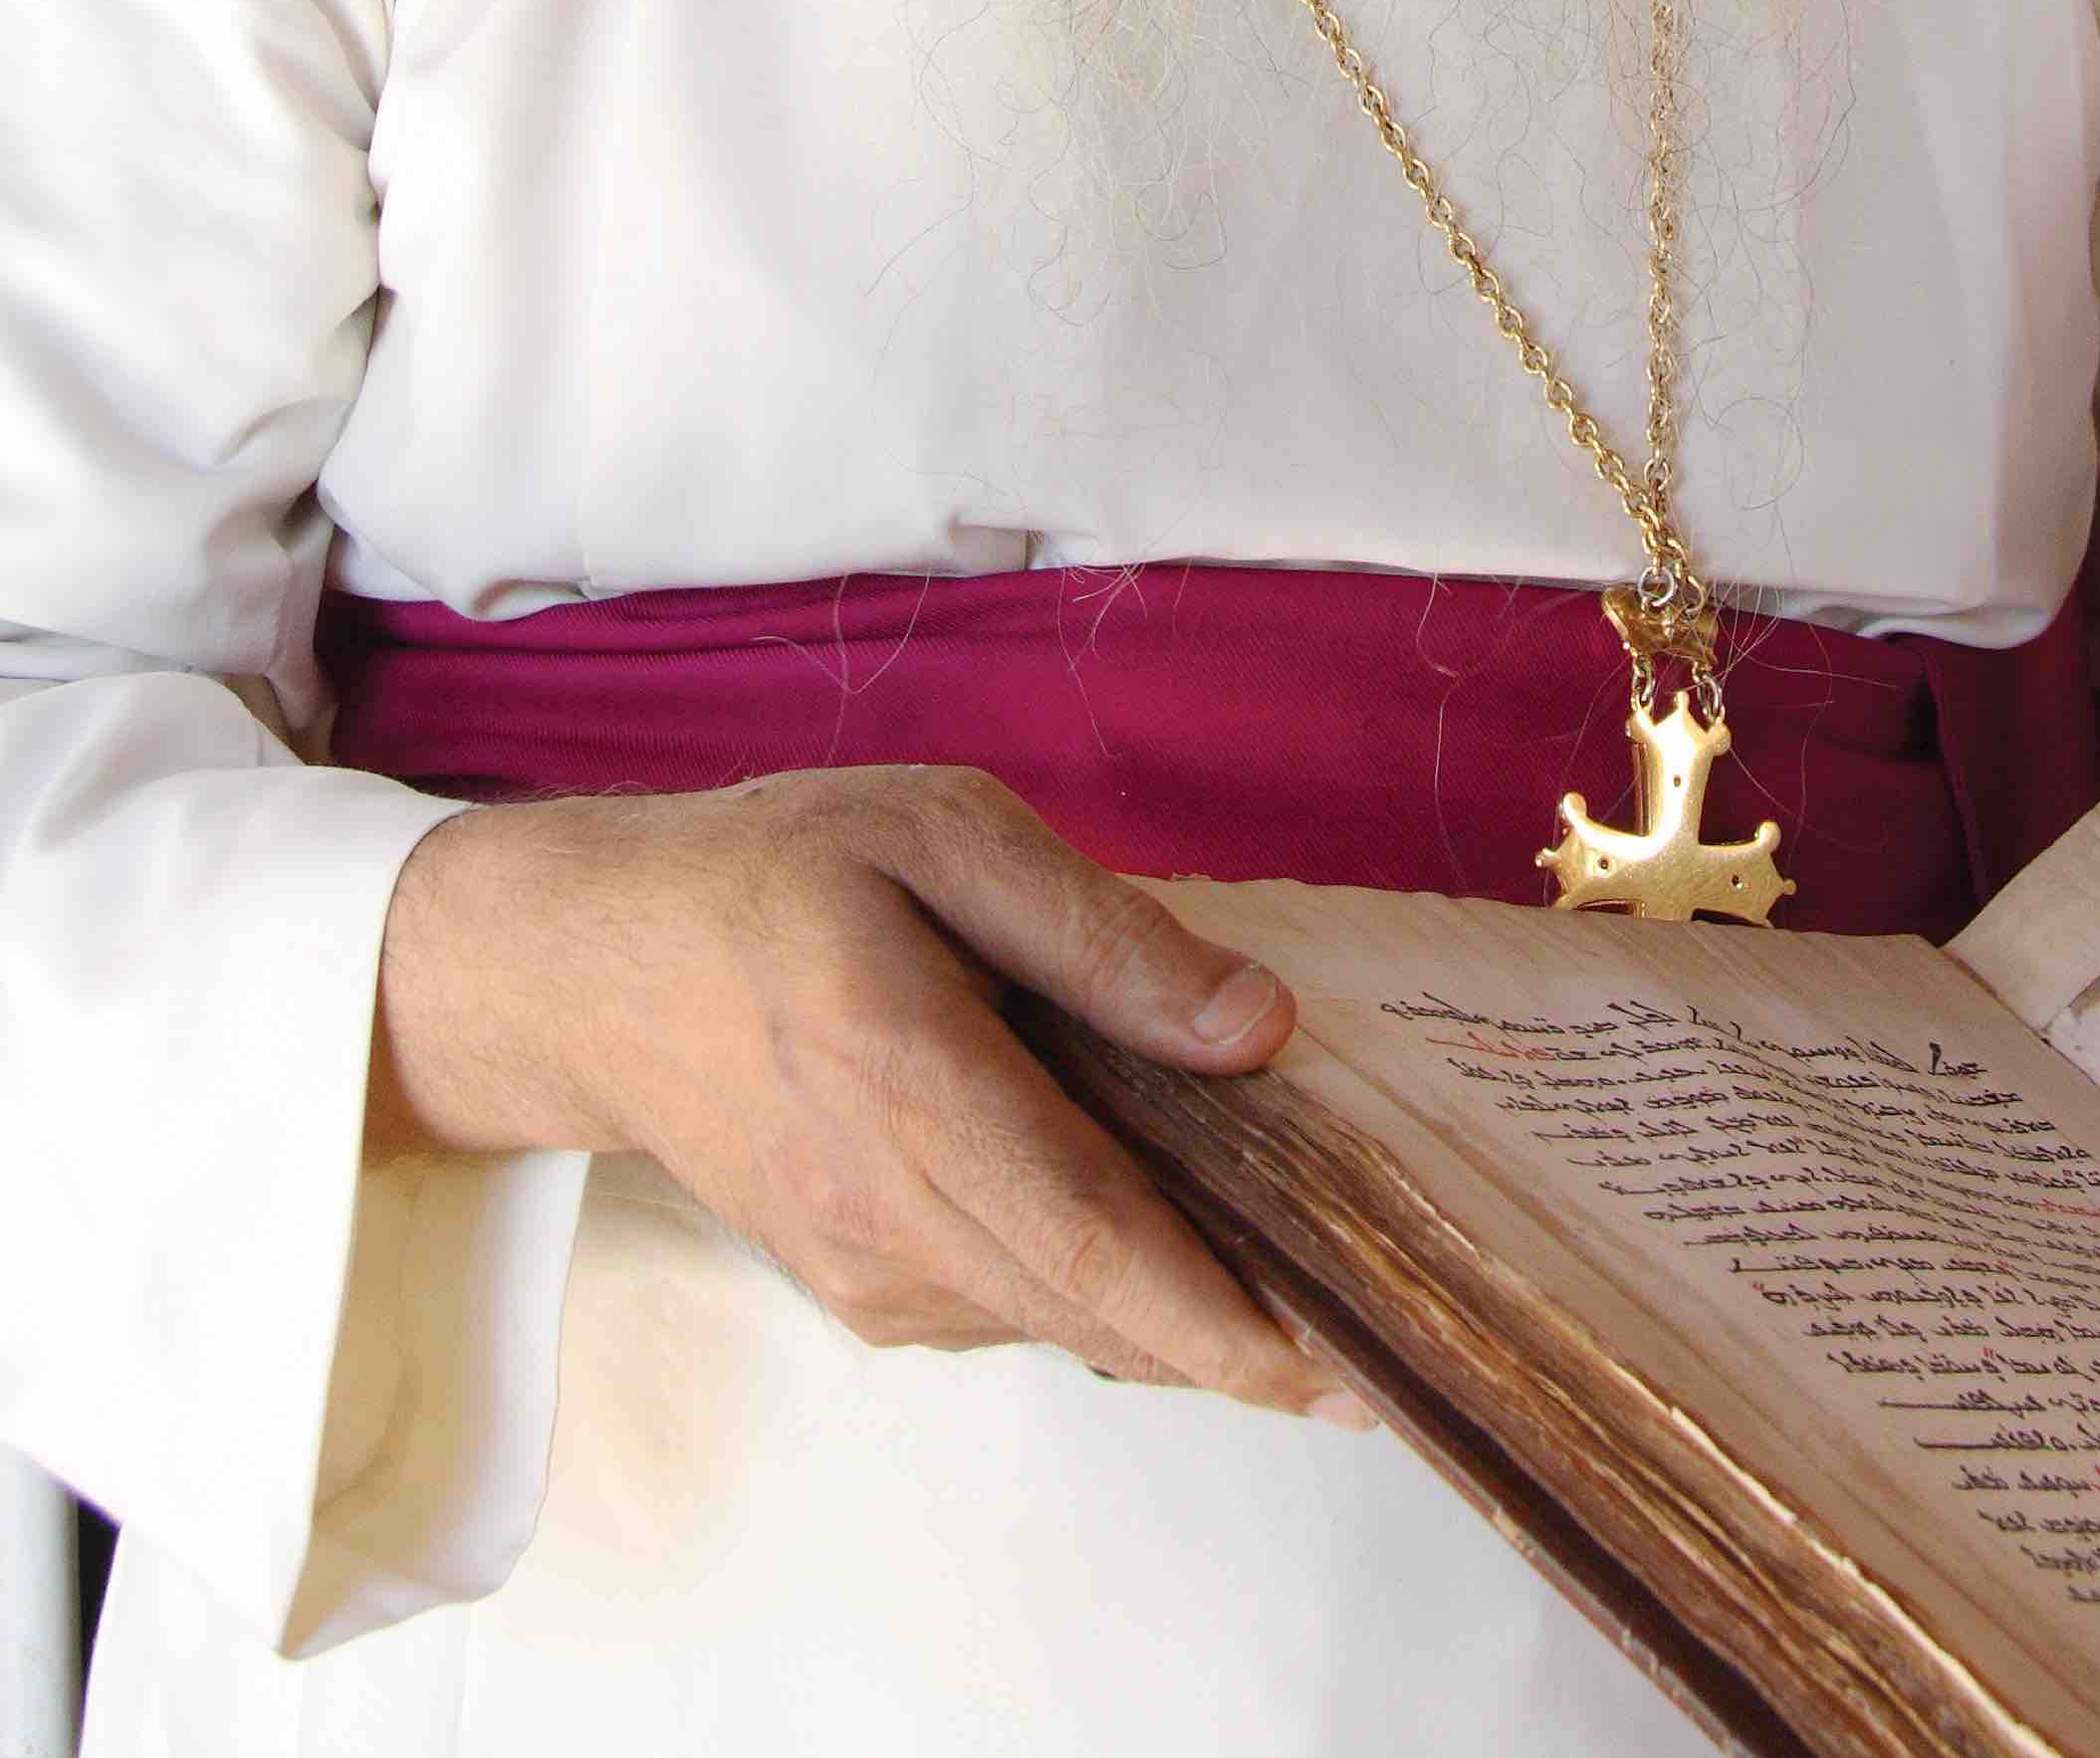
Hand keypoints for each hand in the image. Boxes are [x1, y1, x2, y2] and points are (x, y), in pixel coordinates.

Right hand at [367, 763, 1364, 1417]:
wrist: (600, 972)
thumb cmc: (780, 872)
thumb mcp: (944, 833)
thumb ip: (1103, 935)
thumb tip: (1256, 1027)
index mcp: (908, 1081)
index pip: (1097, 1239)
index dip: (1231, 1317)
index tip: (1355, 1363)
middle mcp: (890, 1214)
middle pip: (1107, 1311)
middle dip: (1259, 1343)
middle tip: (1400, 1339)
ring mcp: (875, 1275)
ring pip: (1075, 1322)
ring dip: (1195, 1316)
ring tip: (1326, 1278)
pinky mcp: (873, 1293)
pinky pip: (1027, 1306)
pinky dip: (1119, 1291)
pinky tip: (1193, 1237)